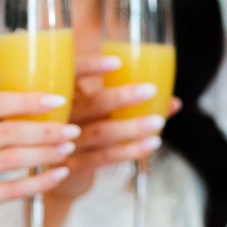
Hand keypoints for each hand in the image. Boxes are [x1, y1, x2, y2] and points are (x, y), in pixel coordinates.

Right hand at [0, 91, 81, 226]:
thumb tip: (33, 106)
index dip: (28, 100)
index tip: (58, 98)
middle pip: (7, 131)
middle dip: (45, 129)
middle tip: (72, 129)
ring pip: (10, 159)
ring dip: (45, 154)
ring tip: (68, 149)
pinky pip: (10, 190)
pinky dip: (38, 182)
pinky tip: (57, 175)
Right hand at [44, 53, 174, 208]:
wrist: (52, 164)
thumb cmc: (81, 124)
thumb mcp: (90, 103)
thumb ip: (120, 96)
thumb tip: (174, 101)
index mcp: (59, 91)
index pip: (70, 73)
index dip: (90, 67)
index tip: (117, 62)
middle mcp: (60, 115)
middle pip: (91, 104)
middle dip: (122, 97)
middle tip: (151, 89)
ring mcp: (67, 141)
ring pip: (101, 133)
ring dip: (131, 127)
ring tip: (158, 120)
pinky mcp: (75, 164)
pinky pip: (105, 157)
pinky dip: (129, 150)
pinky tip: (150, 143)